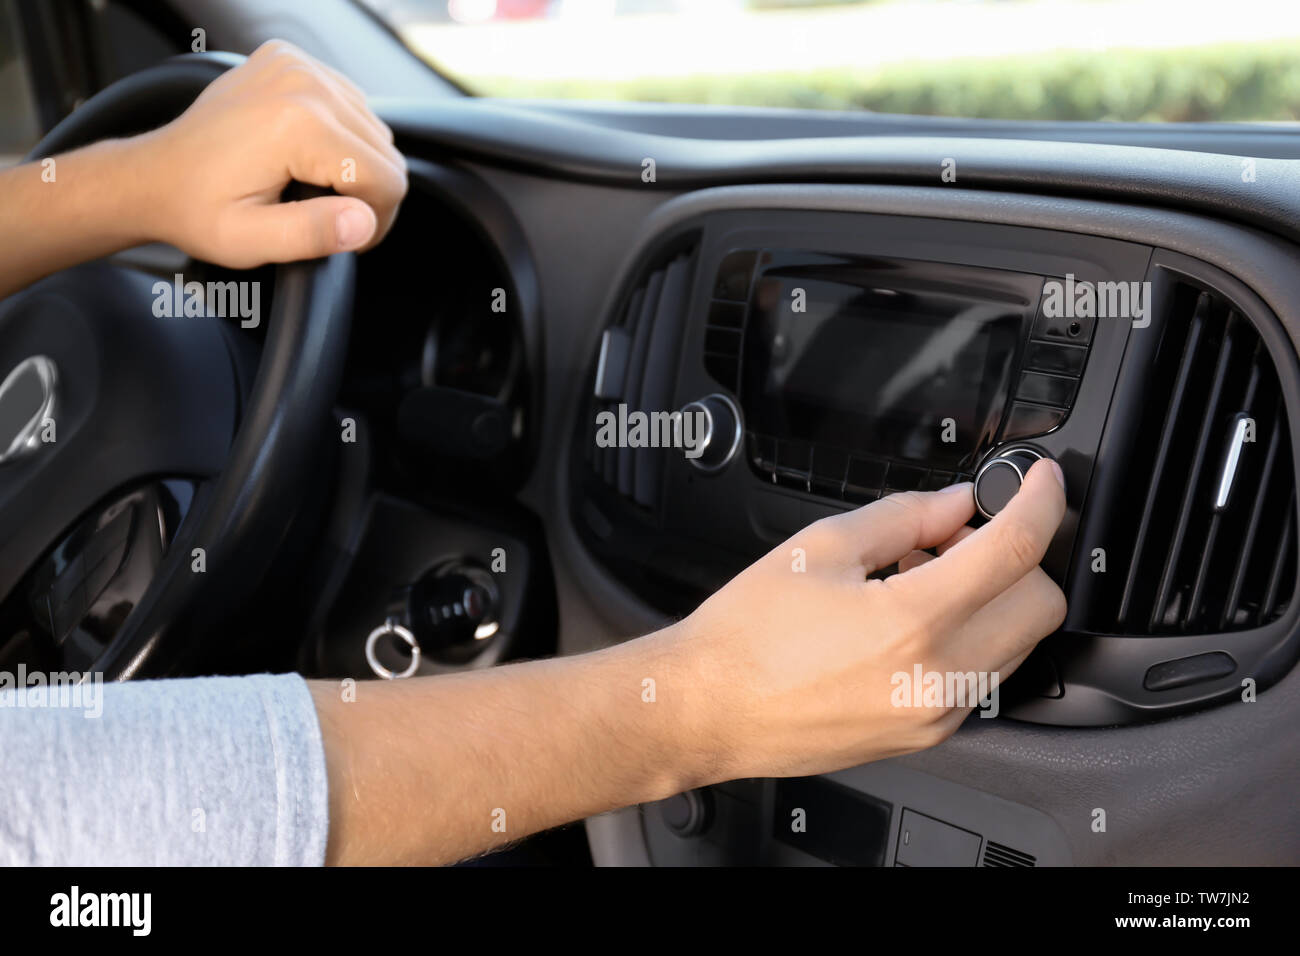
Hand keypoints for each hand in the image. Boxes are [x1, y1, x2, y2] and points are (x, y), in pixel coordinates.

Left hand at [133, 40, 406, 266]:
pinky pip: (350, 104)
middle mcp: (303, 83)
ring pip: (374, 129)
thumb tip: (363, 223)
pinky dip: (340, 135)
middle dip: (369, 193)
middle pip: (386, 153)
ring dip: (356, 164)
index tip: (348, 238)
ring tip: (315, 187)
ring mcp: (297, 65)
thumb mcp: (250, 240)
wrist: (153, 174)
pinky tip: (307, 155)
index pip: (386, 180)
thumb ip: (311, 234)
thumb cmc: (196, 209)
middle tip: (330, 218)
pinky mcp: (292, 61)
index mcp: (297, 124)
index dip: (375, 222)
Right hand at [666, 459, 1066, 781]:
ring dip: (993, 600)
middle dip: (1018, 558)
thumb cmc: (746, 636)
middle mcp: (937, 678)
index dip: (1039, 503)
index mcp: (912, 623)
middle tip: (961, 535)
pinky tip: (914, 620)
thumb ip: (903, 518)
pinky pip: (982, 678)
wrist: (708, 708)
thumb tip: (954, 504)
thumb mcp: (820, 547)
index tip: (1042, 482)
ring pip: (1018, 645)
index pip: (1014, 551)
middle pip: (1040, 605)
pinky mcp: (926, 735)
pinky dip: (970, 638)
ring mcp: (936, 714)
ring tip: (925, 577)